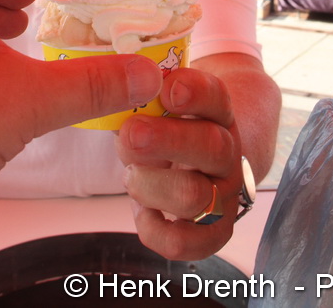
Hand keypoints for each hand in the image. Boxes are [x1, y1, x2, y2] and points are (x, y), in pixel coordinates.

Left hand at [116, 67, 242, 259]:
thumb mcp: (158, 106)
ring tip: (131, 175)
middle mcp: (228, 153)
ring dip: (152, 186)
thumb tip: (105, 89)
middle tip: (132, 133)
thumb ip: (139, 99)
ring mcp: (223, 194)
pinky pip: (187, 242)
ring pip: (195, 197)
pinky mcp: (212, 232)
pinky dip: (156, 229)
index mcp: (218, 114)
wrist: (204, 162)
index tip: (167, 88)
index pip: (218, 98)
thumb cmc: (168, 127)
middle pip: (212, 147)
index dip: (196, 92)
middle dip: (168, 141)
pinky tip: (143, 211)